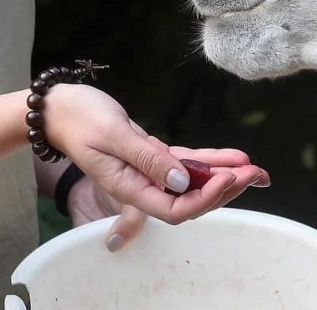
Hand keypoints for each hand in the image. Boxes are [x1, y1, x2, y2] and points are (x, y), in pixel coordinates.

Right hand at [43, 85, 269, 249]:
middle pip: (190, 200)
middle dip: (225, 189)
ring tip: (257, 170)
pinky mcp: (152, 155)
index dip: (204, 198)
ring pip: (193, 182)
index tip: (228, 177)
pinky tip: (235, 156)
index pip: (174, 209)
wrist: (60, 108)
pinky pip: (187, 162)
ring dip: (225, 176)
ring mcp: (148, 171)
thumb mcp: (113, 134)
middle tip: (256, 173)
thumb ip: (147, 159)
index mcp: (129, 186)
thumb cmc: (80, 118)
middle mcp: (141, 185)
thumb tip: (183, 180)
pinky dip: (211, 160)